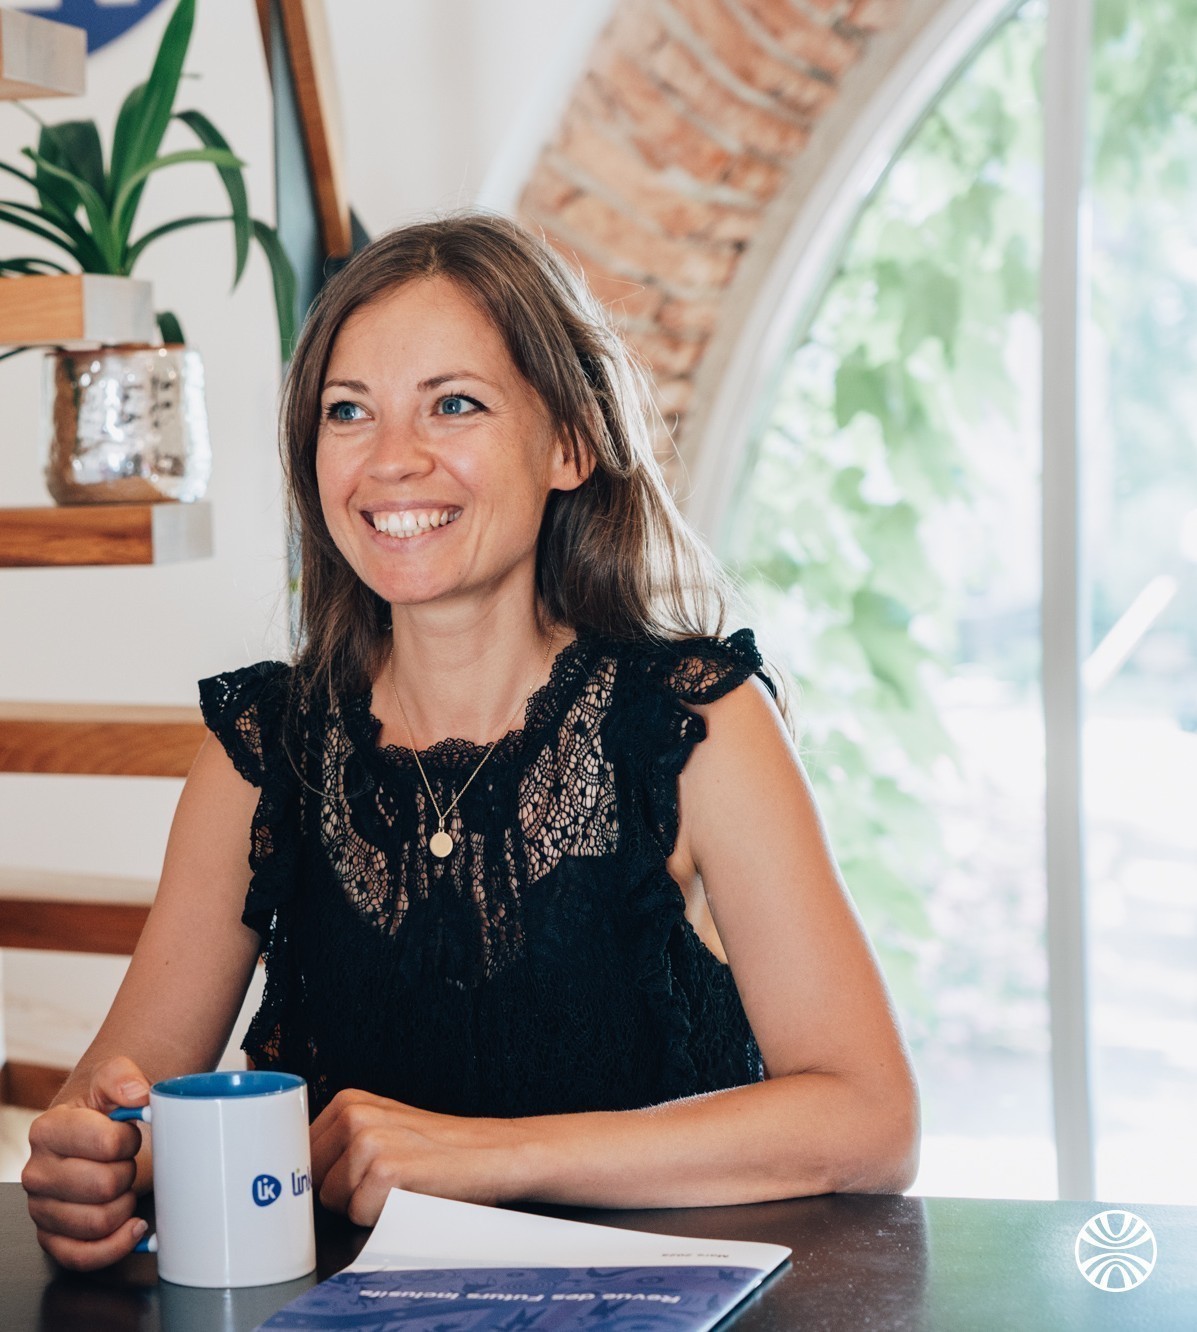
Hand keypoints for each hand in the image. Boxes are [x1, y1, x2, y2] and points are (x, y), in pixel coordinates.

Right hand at [22, 1056, 150, 1270]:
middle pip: (105, 1186)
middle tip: (126, 1161)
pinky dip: (115, 1245)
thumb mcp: (111, 1079)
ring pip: (98, 1222)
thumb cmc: (102, 1111)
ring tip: (124, 1186)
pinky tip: (132, 1226)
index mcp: (47, 1130)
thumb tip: (137, 1094)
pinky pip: (82, 1257)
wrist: (94, 1134)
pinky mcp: (51, 1239)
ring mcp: (41, 1209)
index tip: (129, 1132)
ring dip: (124, 1205)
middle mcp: (37, 1173)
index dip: (129, 1139)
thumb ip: (122, 1077)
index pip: (106, 1144)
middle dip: (128, 1172)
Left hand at [309, 1089, 523, 1225]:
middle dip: (342, 1193)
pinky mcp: (385, 1172)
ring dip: (363, 1206)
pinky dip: (381, 1217)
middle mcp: (354, 1115)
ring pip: (332, 1202)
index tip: (349, 1180)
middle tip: (384, 1183)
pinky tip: (408, 1195)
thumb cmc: (436, 1151)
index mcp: (348, 1102)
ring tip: (399, 1187)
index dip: (319, 1178)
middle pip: (312, 1182)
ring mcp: (368, 1141)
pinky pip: (358, 1216)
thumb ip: (340, 1144)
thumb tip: (292, 1177)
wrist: (491, 1154)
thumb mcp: (382, 1130)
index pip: (300, 1156)